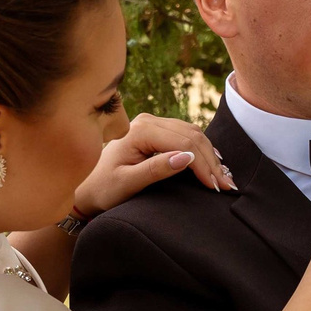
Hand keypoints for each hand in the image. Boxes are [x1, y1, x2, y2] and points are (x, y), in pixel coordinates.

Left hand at [72, 115, 236, 218]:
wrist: (85, 188)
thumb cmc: (102, 189)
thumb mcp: (127, 184)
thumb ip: (155, 170)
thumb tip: (186, 157)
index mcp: (140, 130)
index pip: (183, 142)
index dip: (203, 165)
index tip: (215, 187)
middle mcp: (147, 120)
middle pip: (192, 136)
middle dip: (211, 162)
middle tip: (226, 187)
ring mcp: (152, 123)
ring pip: (192, 133)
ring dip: (209, 156)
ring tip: (223, 179)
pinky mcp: (155, 131)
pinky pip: (186, 135)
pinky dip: (202, 150)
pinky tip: (212, 164)